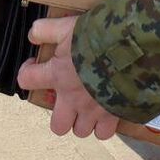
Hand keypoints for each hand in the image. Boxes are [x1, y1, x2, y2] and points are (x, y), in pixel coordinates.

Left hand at [18, 15, 119, 140]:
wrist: (132, 50)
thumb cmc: (99, 37)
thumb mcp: (67, 26)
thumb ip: (45, 30)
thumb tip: (32, 36)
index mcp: (57, 75)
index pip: (26, 80)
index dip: (26, 72)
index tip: (35, 65)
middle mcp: (72, 98)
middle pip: (58, 126)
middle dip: (61, 116)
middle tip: (68, 100)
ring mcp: (93, 110)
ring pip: (81, 131)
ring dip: (83, 121)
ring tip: (88, 105)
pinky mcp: (114, 115)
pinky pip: (104, 133)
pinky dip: (104, 125)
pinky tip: (105, 110)